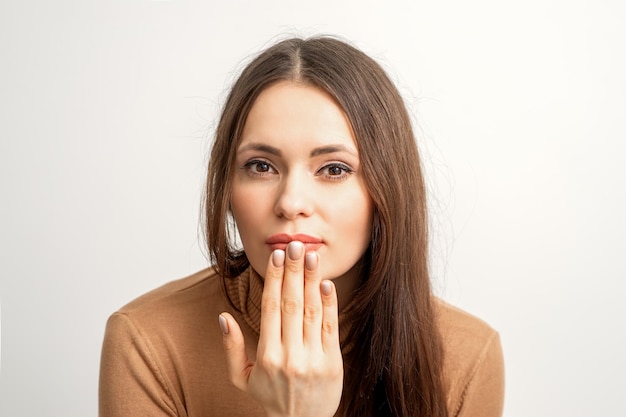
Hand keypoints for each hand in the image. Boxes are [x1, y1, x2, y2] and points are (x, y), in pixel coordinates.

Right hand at [219, 241, 342, 416]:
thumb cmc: (270, 398)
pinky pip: (330, 327)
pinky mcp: (332, 362)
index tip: (277, 257)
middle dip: (294, 271)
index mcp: (267, 356)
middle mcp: (290, 355)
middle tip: (296, 245)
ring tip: (312, 256)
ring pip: (311, 311)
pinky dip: (329, 304)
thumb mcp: (242, 378)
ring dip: (311, 280)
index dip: (274, 279)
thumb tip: (222, 317)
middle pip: (291, 303)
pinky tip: (325, 284)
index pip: (270, 308)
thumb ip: (232, 348)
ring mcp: (313, 359)